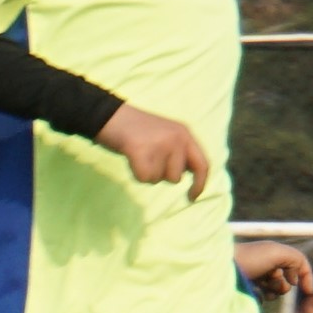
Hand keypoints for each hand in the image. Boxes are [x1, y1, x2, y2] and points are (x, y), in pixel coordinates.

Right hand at [96, 105, 210, 197]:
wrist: (110, 115)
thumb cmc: (137, 129)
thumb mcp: (167, 135)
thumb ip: (180, 151)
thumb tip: (190, 174)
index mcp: (185, 134)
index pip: (202, 165)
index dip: (200, 184)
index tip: (192, 198)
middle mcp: (177, 138)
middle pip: (176, 178)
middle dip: (161, 174)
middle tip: (148, 156)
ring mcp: (160, 144)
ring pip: (158, 179)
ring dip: (147, 173)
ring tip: (140, 154)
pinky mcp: (142, 151)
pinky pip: (144, 178)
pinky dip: (136, 173)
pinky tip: (131, 158)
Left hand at [234, 239, 312, 298]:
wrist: (219, 268)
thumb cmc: (249, 258)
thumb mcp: (277, 253)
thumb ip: (296, 260)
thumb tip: (295, 280)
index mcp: (274, 254)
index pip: (298, 265)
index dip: (305, 277)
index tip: (307, 292)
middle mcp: (266, 264)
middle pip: (286, 281)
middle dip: (282, 285)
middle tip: (271, 283)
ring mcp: (255, 278)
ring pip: (274, 292)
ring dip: (273, 293)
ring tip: (262, 291)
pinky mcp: (245, 289)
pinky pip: (260, 298)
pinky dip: (260, 298)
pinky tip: (254, 295)